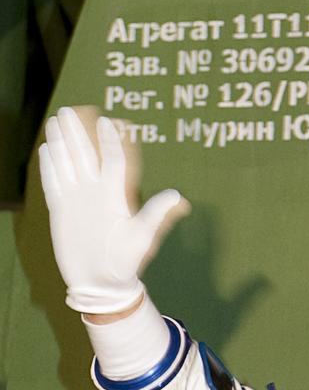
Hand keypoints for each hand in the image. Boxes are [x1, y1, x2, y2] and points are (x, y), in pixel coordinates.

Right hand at [39, 107, 187, 313]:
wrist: (103, 282)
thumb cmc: (127, 261)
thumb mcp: (144, 239)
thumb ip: (156, 216)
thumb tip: (179, 197)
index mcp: (118, 195)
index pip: (115, 161)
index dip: (113, 141)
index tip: (111, 120)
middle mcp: (98, 191)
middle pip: (88, 154)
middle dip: (81, 131)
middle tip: (75, 108)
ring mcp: (79, 199)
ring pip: (70, 163)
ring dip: (64, 142)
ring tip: (58, 119)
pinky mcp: (62, 210)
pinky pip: (54, 183)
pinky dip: (50, 166)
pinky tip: (46, 148)